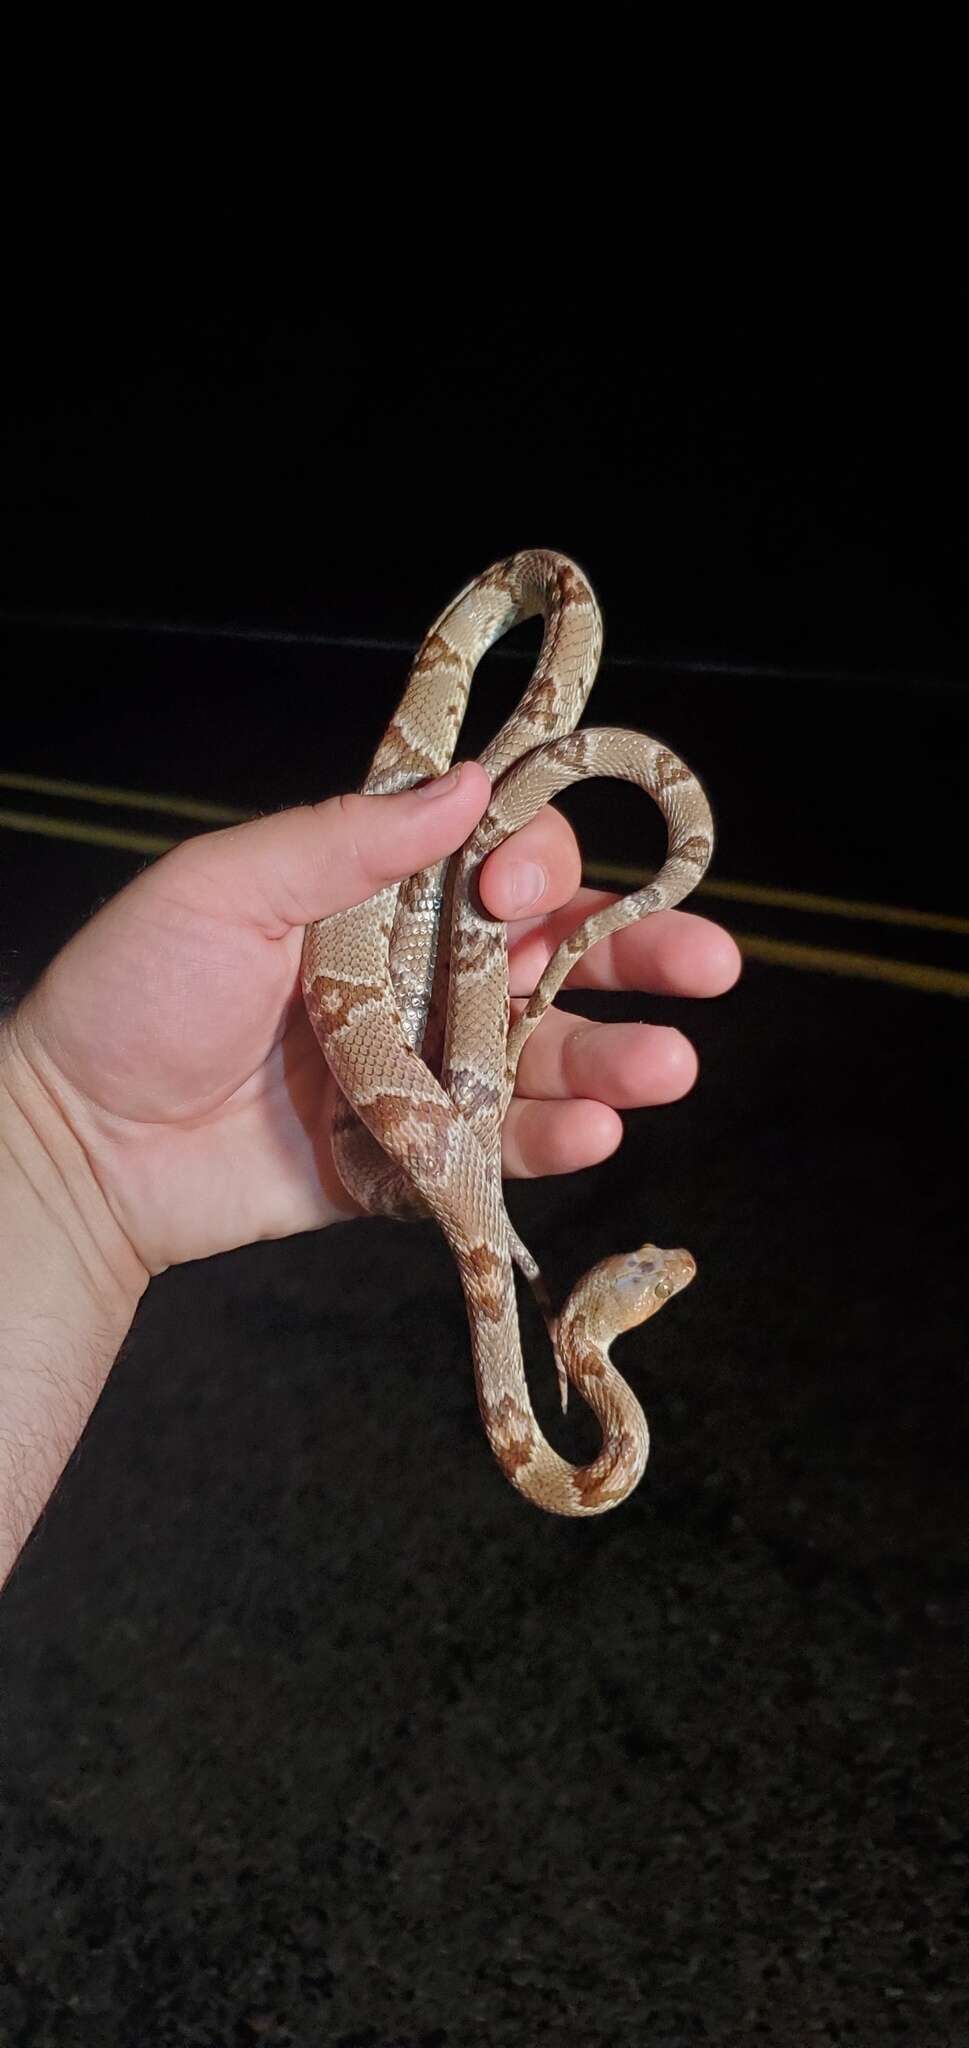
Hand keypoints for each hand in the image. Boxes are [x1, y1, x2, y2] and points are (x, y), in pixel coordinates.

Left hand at [9, 764, 739, 1274]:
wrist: (75, 1145)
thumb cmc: (133, 996)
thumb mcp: (225, 889)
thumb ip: (347, 840)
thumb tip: (467, 783)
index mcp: (379, 897)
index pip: (497, 861)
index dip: (537, 864)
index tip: (517, 889)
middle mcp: (416, 976)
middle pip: (554, 956)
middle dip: (637, 952)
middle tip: (709, 964)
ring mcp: (420, 1071)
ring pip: (543, 1056)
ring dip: (613, 1057)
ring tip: (668, 1066)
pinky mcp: (409, 1159)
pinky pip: (496, 1148)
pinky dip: (550, 1142)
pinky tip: (595, 1133)